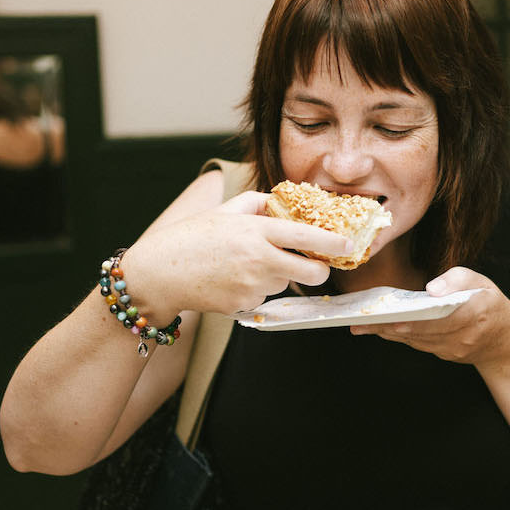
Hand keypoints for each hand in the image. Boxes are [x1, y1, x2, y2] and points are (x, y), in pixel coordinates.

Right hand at [123, 190, 354, 318]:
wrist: (160, 273)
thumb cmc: (192, 238)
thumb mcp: (226, 211)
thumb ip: (259, 203)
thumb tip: (285, 204)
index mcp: (255, 230)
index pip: (304, 237)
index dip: (331, 243)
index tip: (348, 246)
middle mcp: (258, 258)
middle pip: (309, 273)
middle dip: (318, 271)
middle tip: (314, 266)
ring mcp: (252, 285)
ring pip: (284, 283)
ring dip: (276, 275)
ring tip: (243, 265)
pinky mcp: (244, 305)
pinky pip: (263, 297)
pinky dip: (255, 289)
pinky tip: (231, 279)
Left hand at [350, 267, 509, 365]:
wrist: (504, 340)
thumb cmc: (488, 303)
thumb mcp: (481, 282)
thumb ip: (457, 279)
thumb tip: (431, 289)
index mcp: (476, 312)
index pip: (443, 318)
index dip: (416, 320)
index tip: (392, 319)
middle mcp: (465, 336)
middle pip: (423, 332)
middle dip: (391, 327)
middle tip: (362, 323)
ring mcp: (455, 350)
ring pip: (417, 341)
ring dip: (389, 333)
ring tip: (363, 326)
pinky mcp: (446, 356)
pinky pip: (420, 345)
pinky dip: (399, 337)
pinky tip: (380, 329)